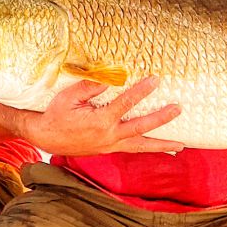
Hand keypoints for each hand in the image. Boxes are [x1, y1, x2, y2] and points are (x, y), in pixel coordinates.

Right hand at [0, 76, 183, 155]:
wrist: (46, 137)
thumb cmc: (56, 114)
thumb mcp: (68, 97)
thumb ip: (90, 87)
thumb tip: (109, 77)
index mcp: (100, 121)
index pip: (126, 104)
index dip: (141, 91)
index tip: (155, 80)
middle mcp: (108, 136)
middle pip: (141, 128)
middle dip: (161, 118)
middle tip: (178, 108)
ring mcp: (109, 146)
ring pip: (140, 146)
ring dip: (161, 145)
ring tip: (181, 145)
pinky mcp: (108, 150)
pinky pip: (132, 149)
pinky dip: (147, 148)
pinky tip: (161, 148)